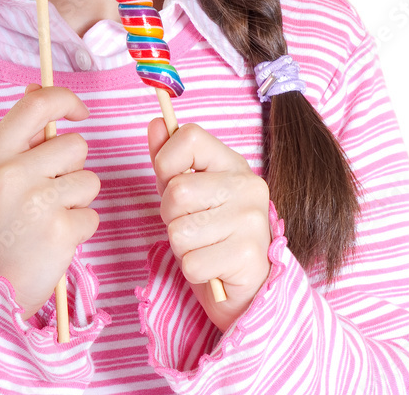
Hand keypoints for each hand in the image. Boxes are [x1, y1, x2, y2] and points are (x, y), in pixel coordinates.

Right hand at [0, 84, 99, 318]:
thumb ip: (19, 132)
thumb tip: (38, 87)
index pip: (38, 104)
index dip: (66, 100)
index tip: (79, 112)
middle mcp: (12, 174)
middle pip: (76, 145)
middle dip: (72, 166)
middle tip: (47, 191)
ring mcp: (37, 204)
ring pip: (90, 180)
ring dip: (77, 198)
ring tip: (49, 216)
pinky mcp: (61, 233)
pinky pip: (92, 214)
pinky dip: (79, 227)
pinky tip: (54, 238)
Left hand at [148, 118, 271, 331]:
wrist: (248, 286)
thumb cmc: (211, 232)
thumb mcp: (188, 191)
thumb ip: (169, 158)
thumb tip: (156, 123)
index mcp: (232, 163)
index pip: (189, 137)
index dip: (166, 161)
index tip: (171, 181)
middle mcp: (247, 186)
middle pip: (177, 191)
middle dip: (170, 216)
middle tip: (190, 225)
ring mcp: (251, 221)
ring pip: (180, 232)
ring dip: (182, 247)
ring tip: (203, 246)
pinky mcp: (248, 257)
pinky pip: (191, 264)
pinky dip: (194, 271)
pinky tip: (213, 267)